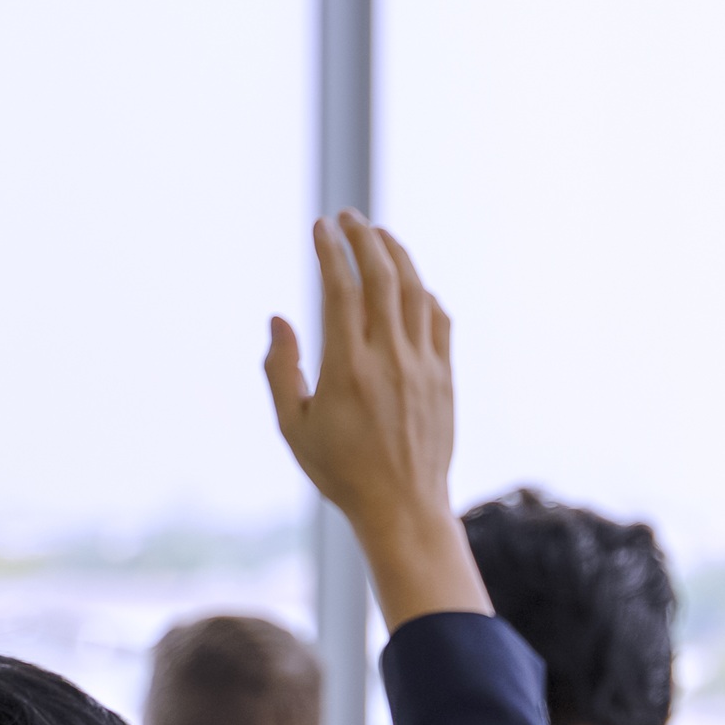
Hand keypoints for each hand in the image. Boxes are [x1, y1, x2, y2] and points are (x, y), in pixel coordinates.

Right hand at [265, 211, 489, 627]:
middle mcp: (390, 359)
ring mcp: (424, 366)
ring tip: (378, 235)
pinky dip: (423, 293)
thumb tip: (278, 319)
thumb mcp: (293, 427)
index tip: (320, 226)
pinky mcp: (445, 377)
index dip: (330, 251)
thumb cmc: (341, 472)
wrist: (403, 508)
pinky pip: (438, 320)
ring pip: (415, 291)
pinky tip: (409, 284)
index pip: (341, 289)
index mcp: (348, 369)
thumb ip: (280, 370)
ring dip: (397, 255)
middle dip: (364, 237)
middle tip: (348, 217)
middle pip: (382, 277)